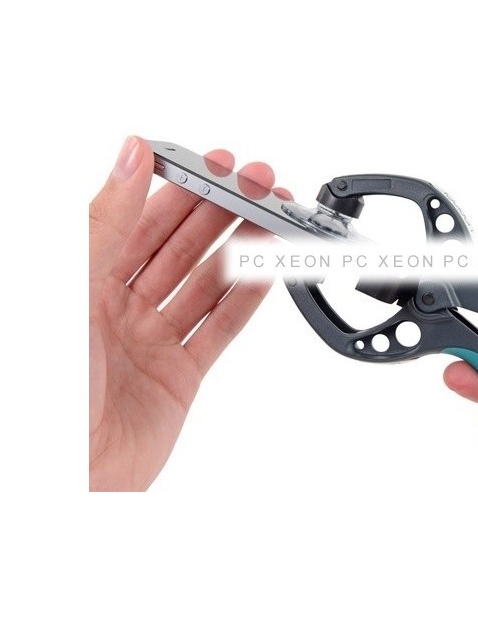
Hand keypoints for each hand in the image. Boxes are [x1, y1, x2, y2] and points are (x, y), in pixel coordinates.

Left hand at [89, 137, 289, 490]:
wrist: (60, 481)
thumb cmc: (44, 389)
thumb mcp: (69, 290)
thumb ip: (105, 222)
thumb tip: (130, 156)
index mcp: (81, 279)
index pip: (141, 219)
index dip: (181, 188)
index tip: (217, 164)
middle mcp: (117, 306)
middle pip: (181, 246)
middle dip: (222, 211)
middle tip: (261, 184)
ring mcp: (151, 341)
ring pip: (207, 283)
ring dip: (242, 249)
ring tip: (274, 220)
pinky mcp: (179, 377)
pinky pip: (221, 330)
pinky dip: (247, 300)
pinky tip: (267, 272)